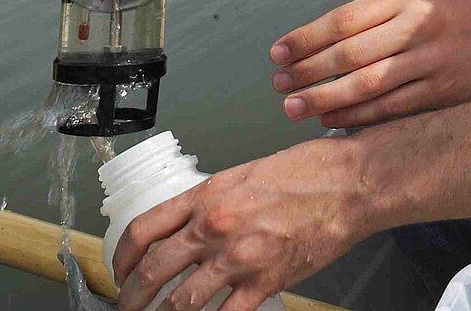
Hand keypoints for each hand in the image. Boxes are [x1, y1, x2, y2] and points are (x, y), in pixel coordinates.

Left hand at [112, 139, 363, 310]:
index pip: (144, 230)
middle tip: (127, 306)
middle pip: (152, 271)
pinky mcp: (265, 281)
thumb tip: (189, 226)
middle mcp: (215, 226)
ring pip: (181, 302)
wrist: (349, 184)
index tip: (120, 270)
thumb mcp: (246, 174)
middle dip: (131, 297)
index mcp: (207, 196)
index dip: (122, 257)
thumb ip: (213, 201)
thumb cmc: (307, 172)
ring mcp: (238, 257)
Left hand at [271, 0, 470, 127]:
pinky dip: (357, 116)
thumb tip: (308, 48)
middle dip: (308, 72)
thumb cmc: (442, 15)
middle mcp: (417, 26)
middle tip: (279, 86)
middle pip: (351, 54)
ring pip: (368, 85)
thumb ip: (365, 19)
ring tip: (295, 107)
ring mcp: (432, 61)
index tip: (277, 54)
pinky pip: (392, 109)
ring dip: (326, 99)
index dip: (305, 39)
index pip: (342, 20)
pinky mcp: (443, 92)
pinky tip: (331, 118)